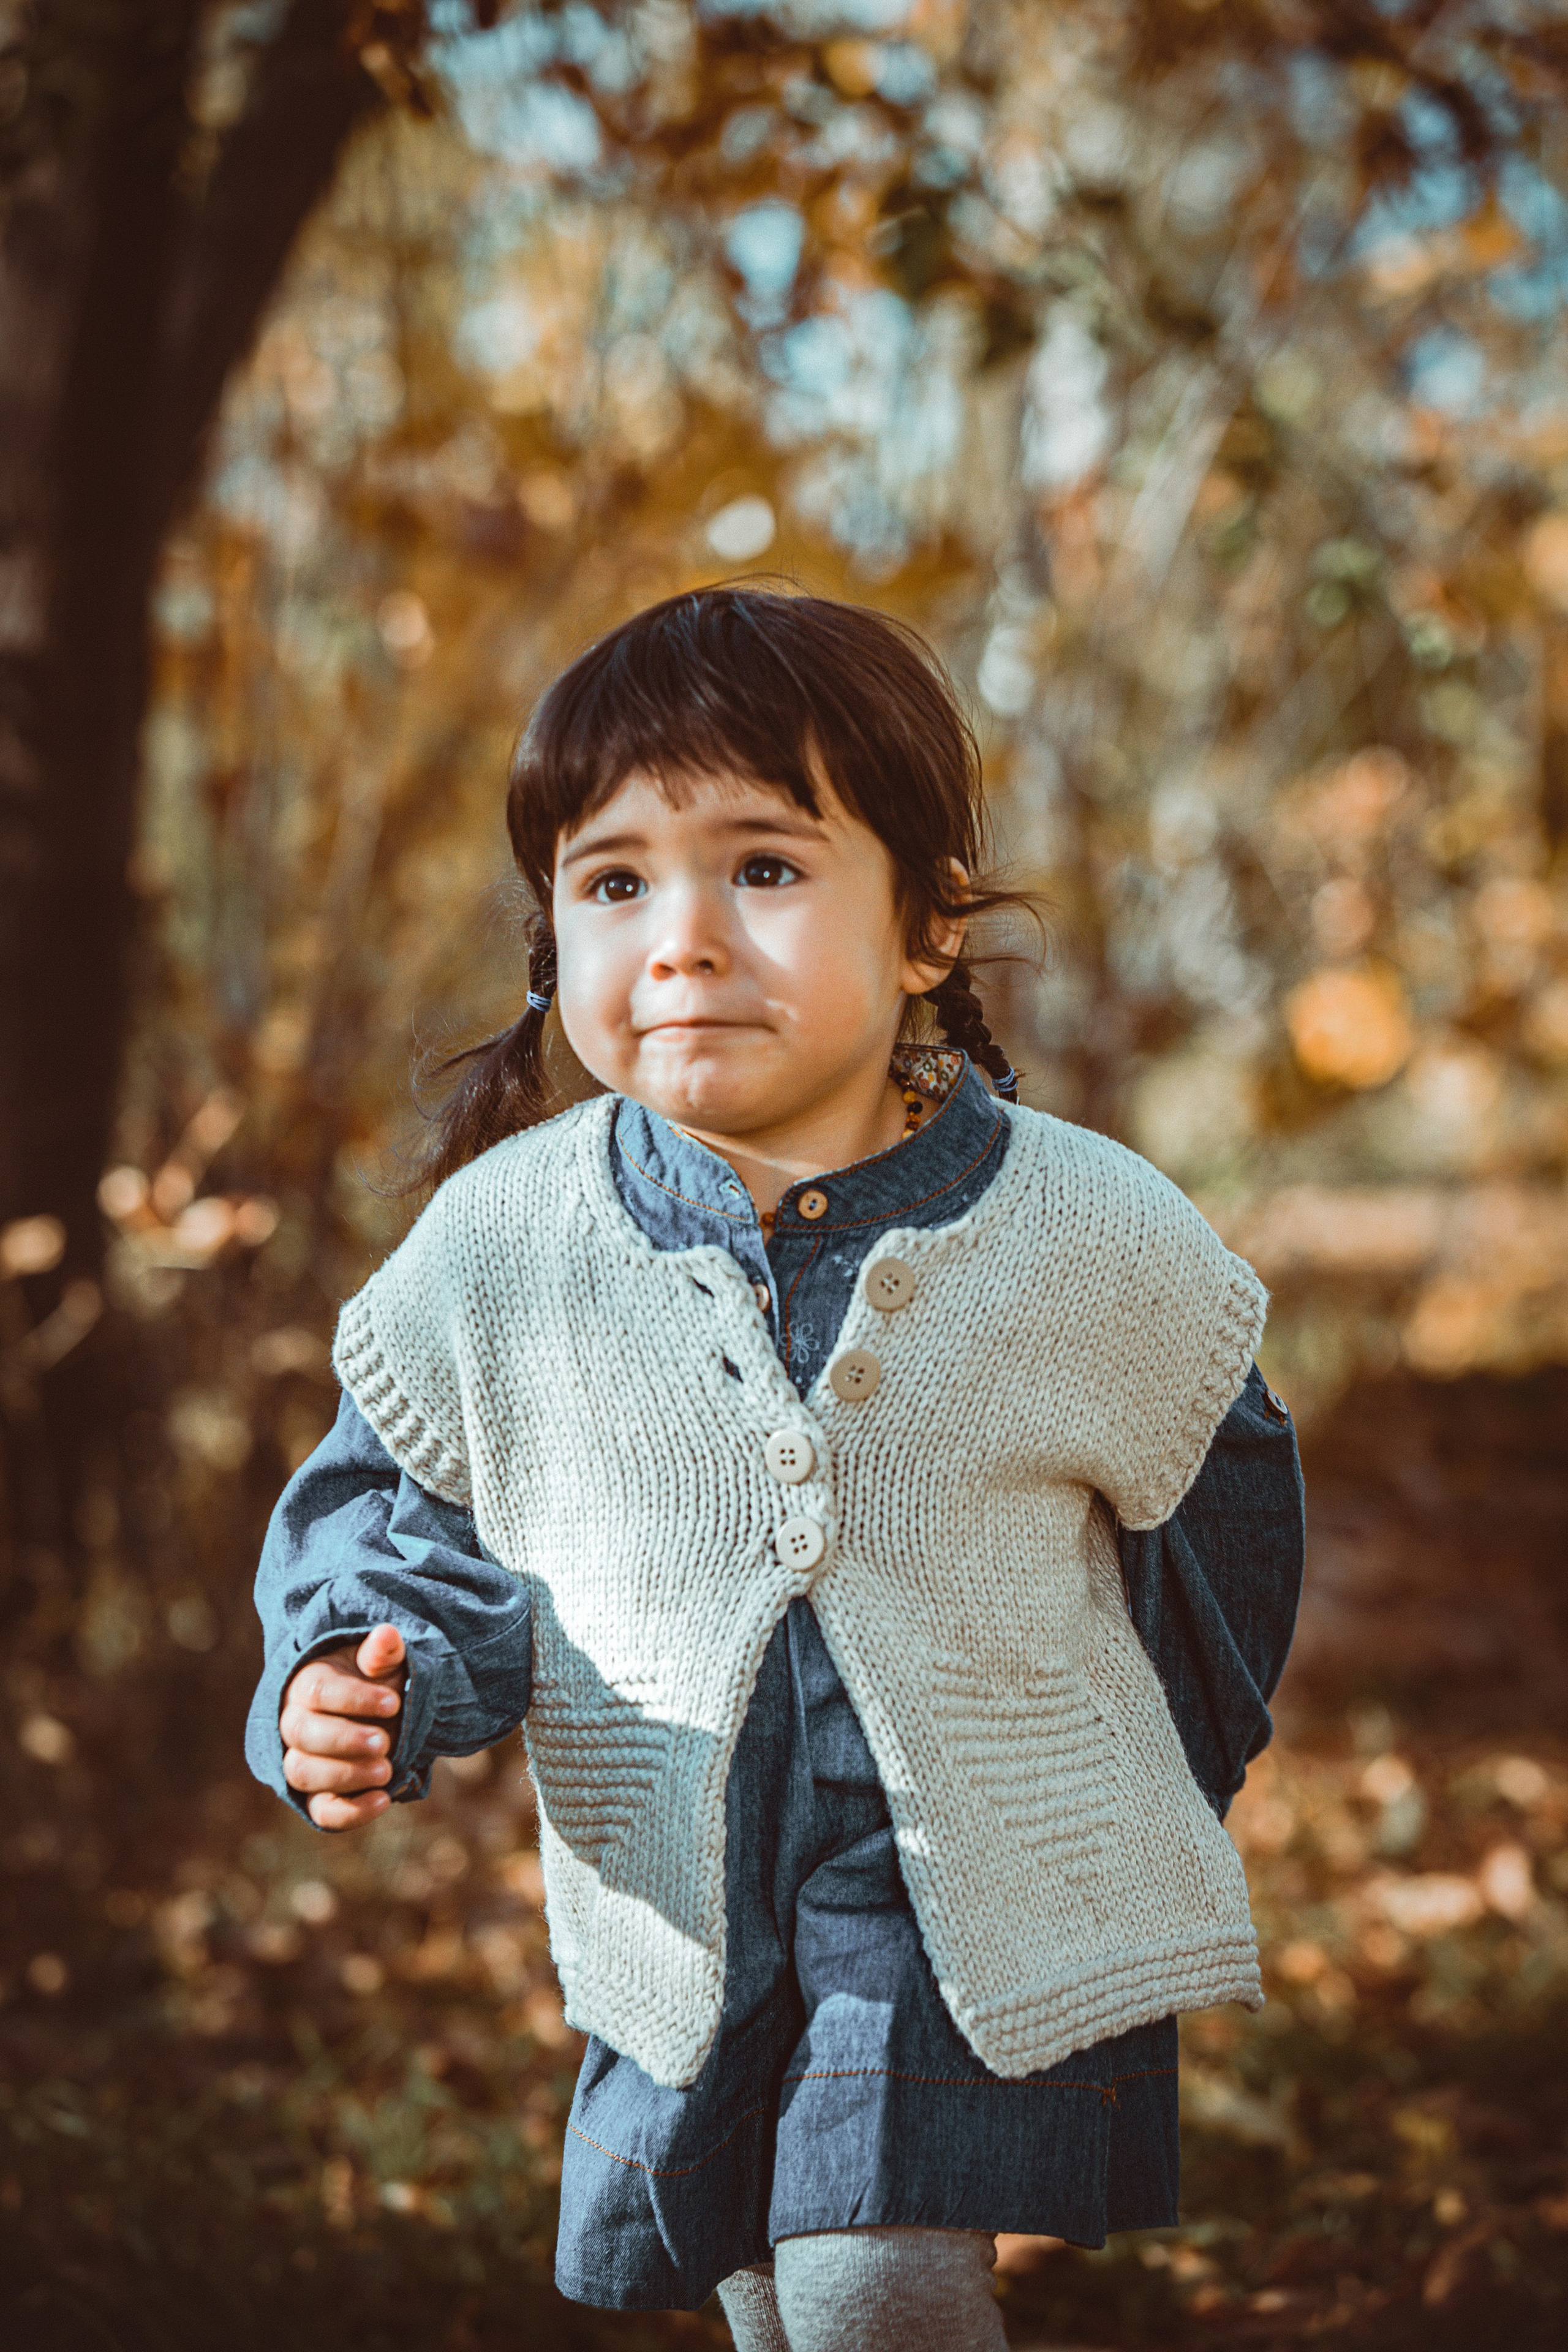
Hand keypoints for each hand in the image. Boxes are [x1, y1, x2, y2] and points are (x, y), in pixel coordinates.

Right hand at [280, 1623, 407, 1830]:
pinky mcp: (317, 1797)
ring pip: (302, 1773)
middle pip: (302, 1734)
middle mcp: (294, 1724)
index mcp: (306, 1684)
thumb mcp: (383, 1665)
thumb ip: (382, 1654)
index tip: (394, 1703)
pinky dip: (350, 1812)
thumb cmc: (380, 1684)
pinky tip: (383, 1800)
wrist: (386, 1720)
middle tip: (384, 1742)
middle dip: (345, 1740)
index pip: (316, 1690)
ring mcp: (301, 1762)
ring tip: (387, 1769)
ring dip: (345, 1775)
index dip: (354, 1698)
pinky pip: (321, 1812)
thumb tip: (386, 1635)